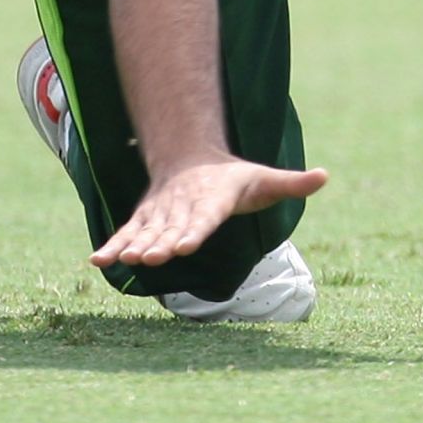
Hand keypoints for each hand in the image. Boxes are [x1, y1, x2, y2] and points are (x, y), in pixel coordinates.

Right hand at [89, 157, 328, 268]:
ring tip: (124, 261)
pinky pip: (127, 234)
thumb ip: (292, 183)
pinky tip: (96, 262)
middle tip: (151, 259)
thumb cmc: (235, 178)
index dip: (194, 231)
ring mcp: (161, 214)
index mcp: (213, 199)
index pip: (205, 218)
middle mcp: (183, 207)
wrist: (192, 160)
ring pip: (147, 232)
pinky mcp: (145, 220)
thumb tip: (325, 176)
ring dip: (134, 246)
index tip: (184, 245)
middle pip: (172, 228)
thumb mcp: (265, 180)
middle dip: (161, 244)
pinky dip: (113, 246)